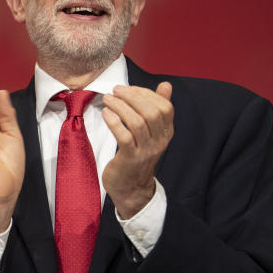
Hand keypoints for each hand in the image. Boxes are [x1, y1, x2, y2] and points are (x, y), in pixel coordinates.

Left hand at [101, 82, 173, 218]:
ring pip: (137, 123)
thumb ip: (157, 108)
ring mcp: (146, 151)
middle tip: (116, 90)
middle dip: (132, 97)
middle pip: (151, 113)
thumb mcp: (151, 132)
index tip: (129, 88)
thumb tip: (166, 85)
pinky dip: (114, 122)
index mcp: (166, 132)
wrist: (131, 187)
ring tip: (108, 99)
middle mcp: (159, 141)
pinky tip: (106, 114)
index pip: (164, 107)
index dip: (147, 94)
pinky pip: (124, 137)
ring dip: (120, 107)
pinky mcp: (130, 158)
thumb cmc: (137, 154)